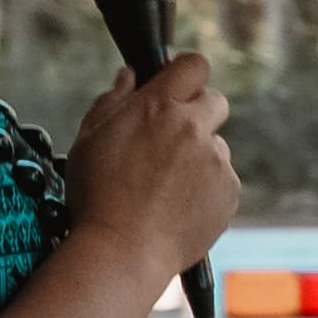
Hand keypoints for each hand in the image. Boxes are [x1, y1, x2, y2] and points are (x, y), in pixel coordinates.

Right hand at [65, 48, 235, 287]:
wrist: (123, 252)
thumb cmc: (98, 198)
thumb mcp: (88, 140)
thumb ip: (112, 101)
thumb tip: (130, 77)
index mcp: (158, 106)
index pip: (193, 65)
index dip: (186, 75)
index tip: (176, 88)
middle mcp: (193, 126)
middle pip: (214, 101)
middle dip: (197, 115)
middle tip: (170, 143)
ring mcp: (215, 159)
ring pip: (217, 146)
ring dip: (200, 157)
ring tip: (166, 189)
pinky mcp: (229, 191)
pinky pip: (224, 180)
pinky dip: (207, 190)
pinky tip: (178, 207)